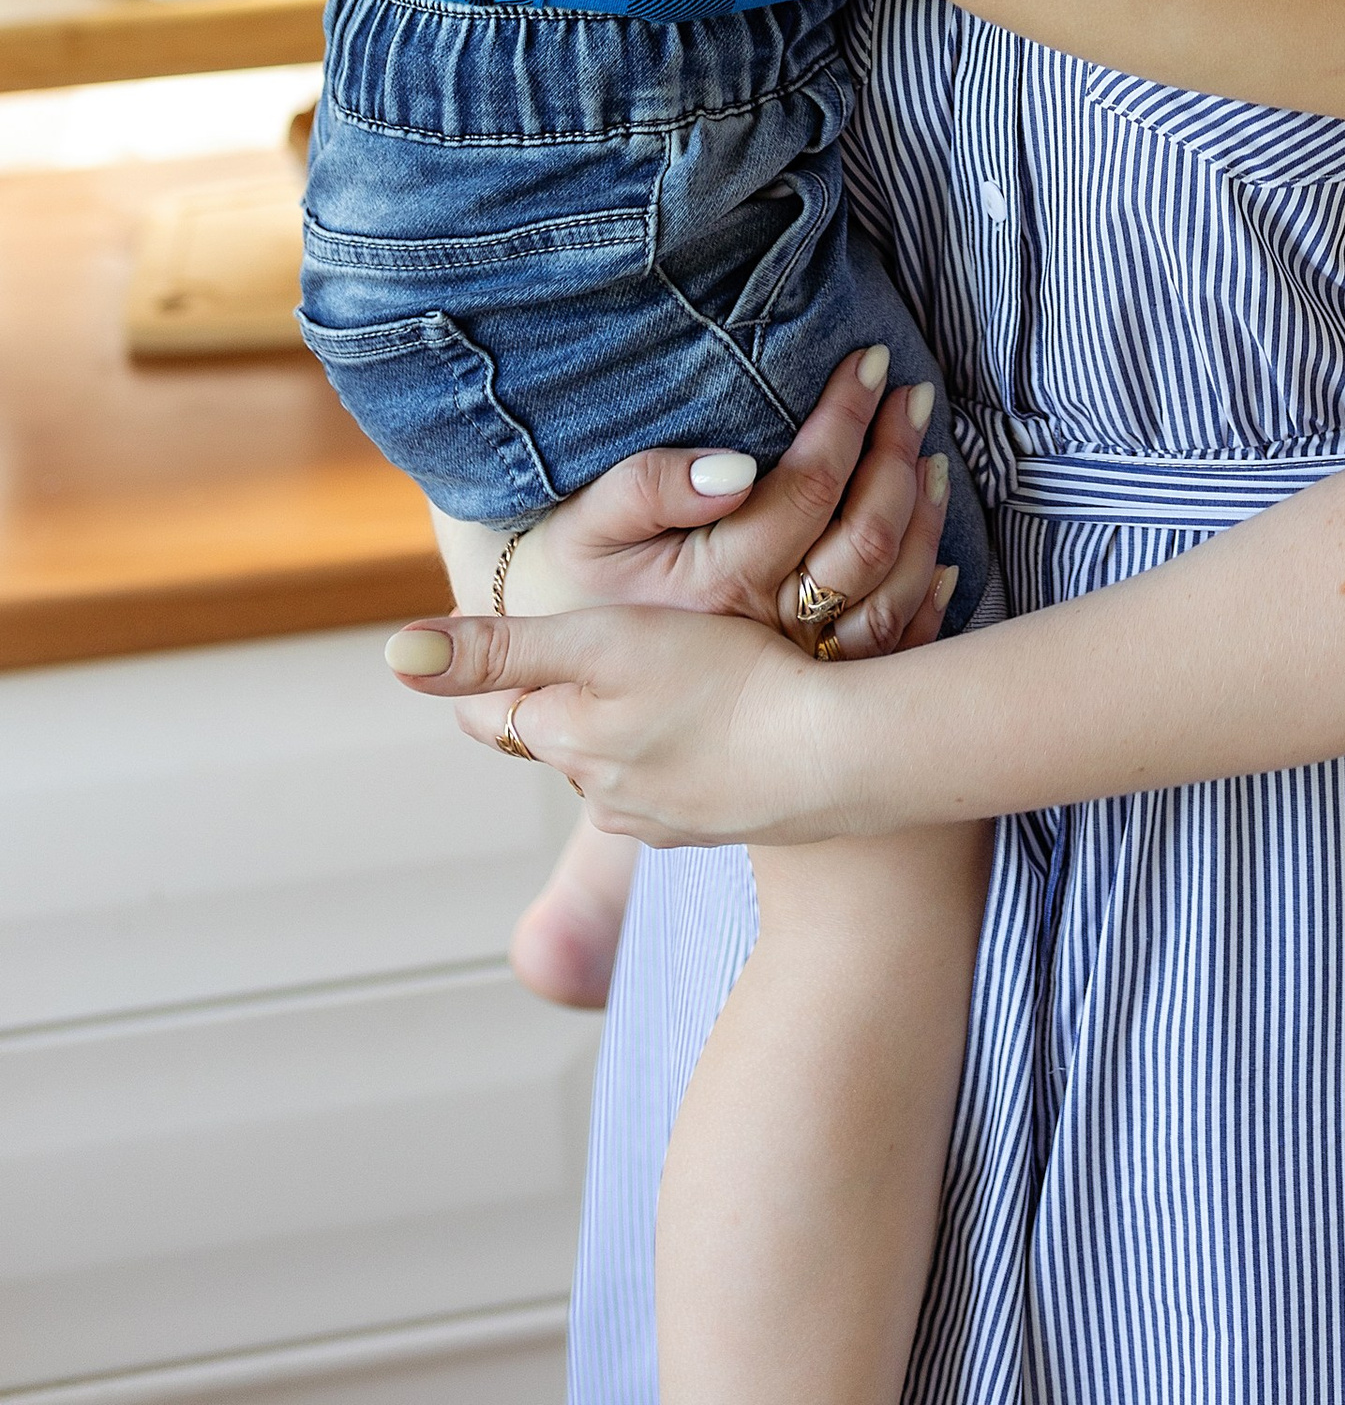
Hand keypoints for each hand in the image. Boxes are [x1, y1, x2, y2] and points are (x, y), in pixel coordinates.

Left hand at [384, 603, 875, 846]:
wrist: (835, 754)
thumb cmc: (721, 680)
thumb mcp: (603, 642)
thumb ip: (502, 647)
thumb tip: (394, 652)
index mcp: (565, 742)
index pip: (495, 709)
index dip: (497, 667)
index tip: (517, 634)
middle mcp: (602, 797)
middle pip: (560, 735)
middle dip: (571, 694)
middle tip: (606, 640)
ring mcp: (664, 820)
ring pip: (622, 760)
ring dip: (633, 723)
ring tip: (673, 674)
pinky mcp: (721, 824)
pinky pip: (682, 779)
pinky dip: (688, 749)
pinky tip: (724, 720)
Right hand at [514, 347, 958, 654]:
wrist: (555, 675)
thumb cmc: (569, 582)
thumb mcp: (586, 522)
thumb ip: (650, 486)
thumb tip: (737, 468)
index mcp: (715, 586)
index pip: (808, 488)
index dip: (847, 419)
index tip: (870, 363)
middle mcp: (763, 634)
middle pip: (864, 541)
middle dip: (897, 456)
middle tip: (913, 395)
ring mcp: (790, 673)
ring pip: (889, 598)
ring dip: (921, 520)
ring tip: (931, 455)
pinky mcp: (802, 698)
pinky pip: (887, 657)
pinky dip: (925, 603)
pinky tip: (942, 560)